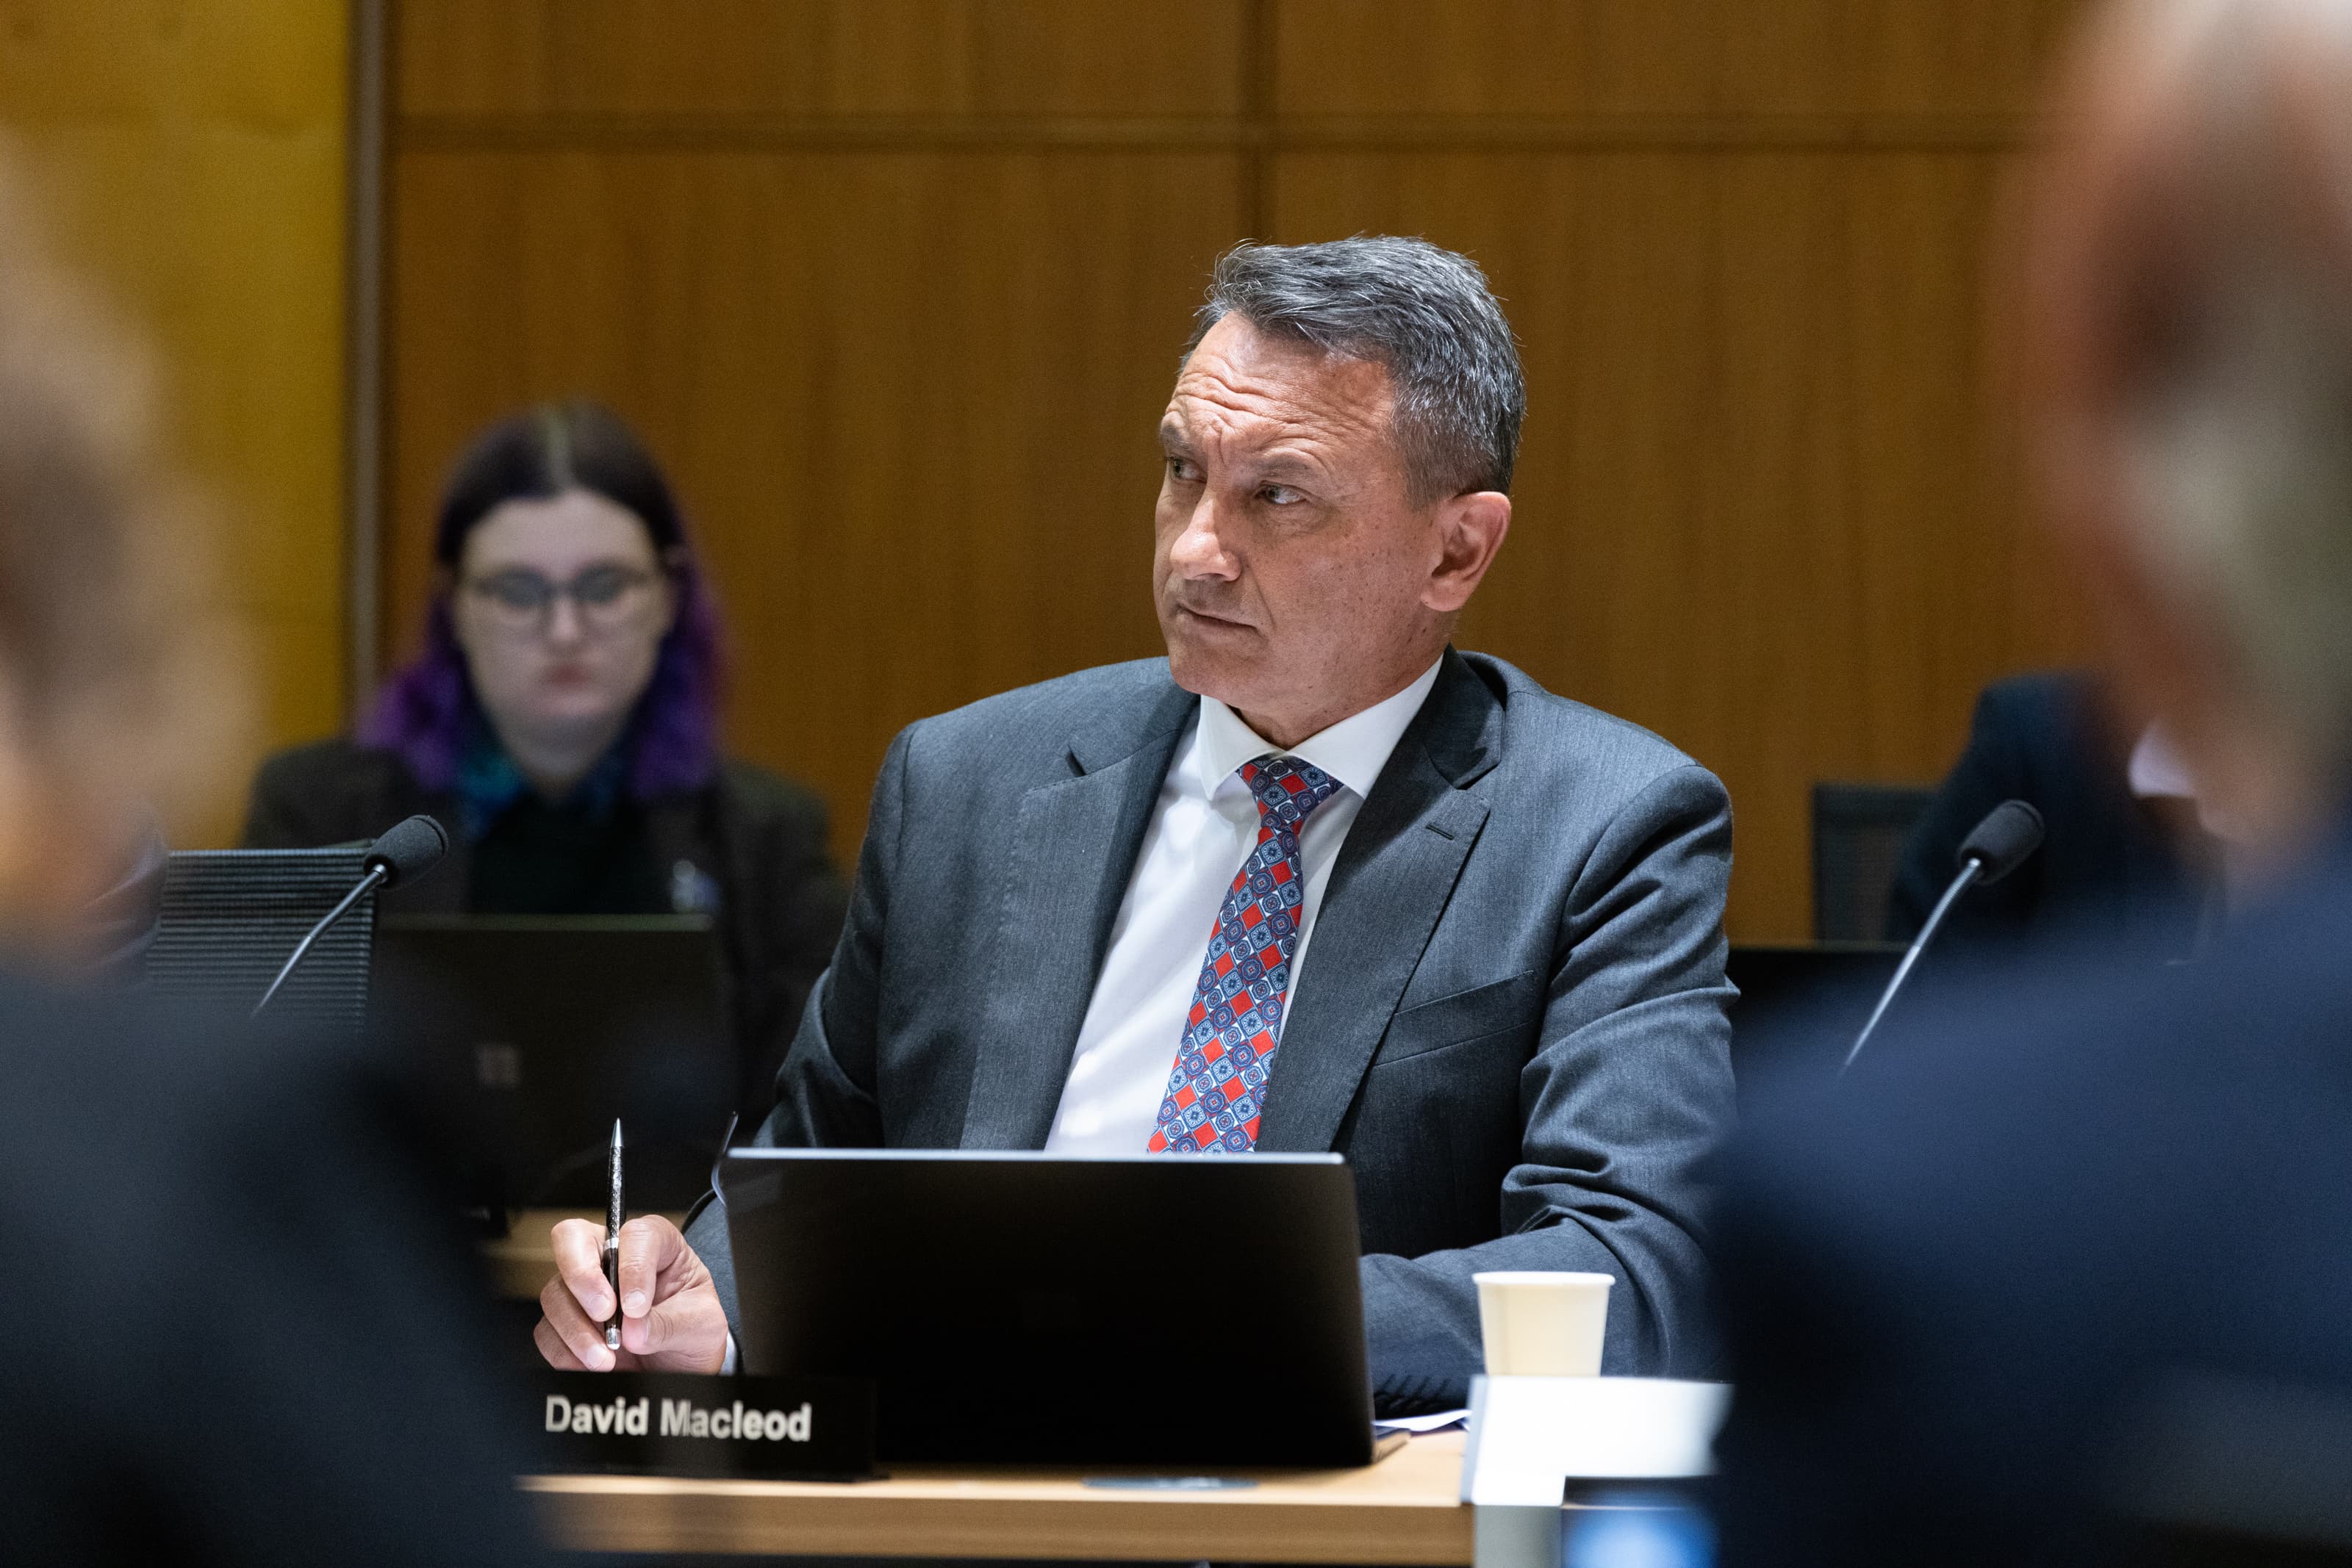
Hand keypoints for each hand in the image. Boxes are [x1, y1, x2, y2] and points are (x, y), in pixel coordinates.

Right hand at [534, 1215, 728, 1372]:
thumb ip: (671, 1324)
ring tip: (607, 1360)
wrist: (680, 1360)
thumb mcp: (702, 1324)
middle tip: (604, 1315)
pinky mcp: (566, 1320)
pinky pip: (546, 1331)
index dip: (632, 1267)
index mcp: (655, 1243)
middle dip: (582, 1277)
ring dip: (576, 1330)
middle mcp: (611, 1257)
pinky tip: (592, 1366)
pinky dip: (565, 1353)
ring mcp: (583, 1287)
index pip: (634, 1235)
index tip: (637, 1307)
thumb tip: (634, 1333)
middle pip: (572, 1239)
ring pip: (555, 1292)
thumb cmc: (693, 1327)